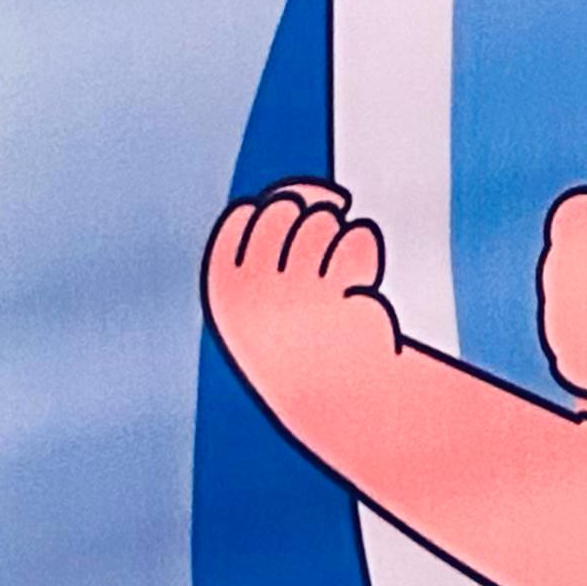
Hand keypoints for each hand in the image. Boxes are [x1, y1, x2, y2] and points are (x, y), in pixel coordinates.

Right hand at [204, 182, 401, 461]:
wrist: (339, 395)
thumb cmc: (299, 334)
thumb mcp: (266, 287)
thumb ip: (272, 232)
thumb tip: (299, 190)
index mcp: (224, 291)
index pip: (242, 218)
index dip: (271, 222)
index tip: (290, 250)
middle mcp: (250, 290)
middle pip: (282, 207)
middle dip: (306, 223)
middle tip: (317, 268)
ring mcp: (294, 290)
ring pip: (321, 218)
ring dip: (334, 241)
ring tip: (334, 285)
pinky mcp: (339, 293)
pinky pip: (356, 235)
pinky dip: (362, 252)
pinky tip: (356, 289)